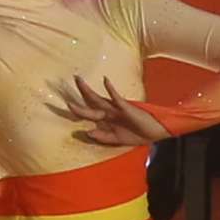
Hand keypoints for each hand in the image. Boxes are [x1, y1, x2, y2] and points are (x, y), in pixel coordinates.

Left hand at [42, 70, 169, 150]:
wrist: (155, 133)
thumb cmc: (136, 134)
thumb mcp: (117, 139)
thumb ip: (102, 137)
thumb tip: (87, 133)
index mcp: (105, 118)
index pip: (87, 111)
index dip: (76, 109)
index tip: (64, 103)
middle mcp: (108, 111)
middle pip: (89, 101)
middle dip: (79, 92)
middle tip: (69, 81)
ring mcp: (116, 108)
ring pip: (98, 99)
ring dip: (87, 90)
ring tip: (78, 80)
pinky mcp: (126, 107)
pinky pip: (116, 98)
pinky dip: (110, 89)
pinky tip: (105, 80)